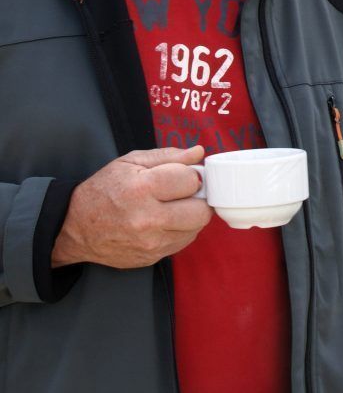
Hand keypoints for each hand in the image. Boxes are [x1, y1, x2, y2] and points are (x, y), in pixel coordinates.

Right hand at [52, 146, 212, 268]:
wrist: (74, 227)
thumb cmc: (104, 189)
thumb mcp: (131, 162)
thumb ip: (169, 156)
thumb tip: (199, 152)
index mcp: (143, 189)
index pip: (192, 181)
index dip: (191, 175)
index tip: (182, 175)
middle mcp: (149, 219)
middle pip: (201, 211)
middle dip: (198, 198)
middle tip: (185, 193)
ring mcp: (151, 243)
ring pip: (196, 229)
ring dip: (192, 215)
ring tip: (174, 206)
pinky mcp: (152, 258)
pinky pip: (183, 242)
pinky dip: (182, 230)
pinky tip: (167, 221)